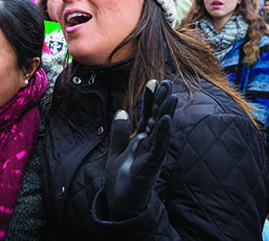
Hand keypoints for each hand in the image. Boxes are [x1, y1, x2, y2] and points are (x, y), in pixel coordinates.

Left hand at [103, 80, 176, 219]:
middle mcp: (149, 145)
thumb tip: (123, 110)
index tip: (153, 81)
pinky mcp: (151, 165)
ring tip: (171, 95)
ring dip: (165, 112)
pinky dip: (162, 132)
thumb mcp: (117, 151)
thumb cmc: (122, 180)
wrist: (122, 205)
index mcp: (141, 140)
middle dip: (160, 101)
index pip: (146, 115)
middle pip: (156, 118)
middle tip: (166, 81)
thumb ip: (120, 132)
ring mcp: (152, 154)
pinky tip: (165, 119)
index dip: (149, 99)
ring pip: (161, 130)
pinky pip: (159, 146)